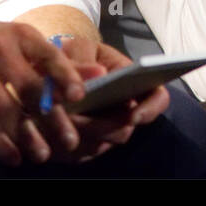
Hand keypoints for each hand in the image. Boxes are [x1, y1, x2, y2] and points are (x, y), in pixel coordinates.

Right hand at [0, 13, 85, 166]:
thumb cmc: (6, 42)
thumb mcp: (32, 43)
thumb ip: (65, 62)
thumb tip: (101, 75)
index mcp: (23, 36)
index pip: (48, 56)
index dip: (65, 75)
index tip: (81, 96)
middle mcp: (0, 52)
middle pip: (28, 87)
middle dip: (51, 116)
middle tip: (70, 140)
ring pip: (4, 107)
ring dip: (25, 133)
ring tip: (44, 154)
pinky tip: (14, 156)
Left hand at [40, 37, 169, 163]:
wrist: (49, 70)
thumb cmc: (73, 55)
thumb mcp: (77, 50)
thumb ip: (82, 63)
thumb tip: (100, 74)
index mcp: (133, 81)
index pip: (157, 97)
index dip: (150, 109)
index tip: (132, 116)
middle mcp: (124, 110)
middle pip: (124, 130)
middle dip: (102, 127)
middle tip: (75, 118)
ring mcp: (105, 130)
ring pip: (100, 145)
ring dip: (78, 136)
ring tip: (57, 121)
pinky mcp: (84, 146)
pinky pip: (78, 155)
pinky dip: (63, 146)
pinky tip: (48, 132)